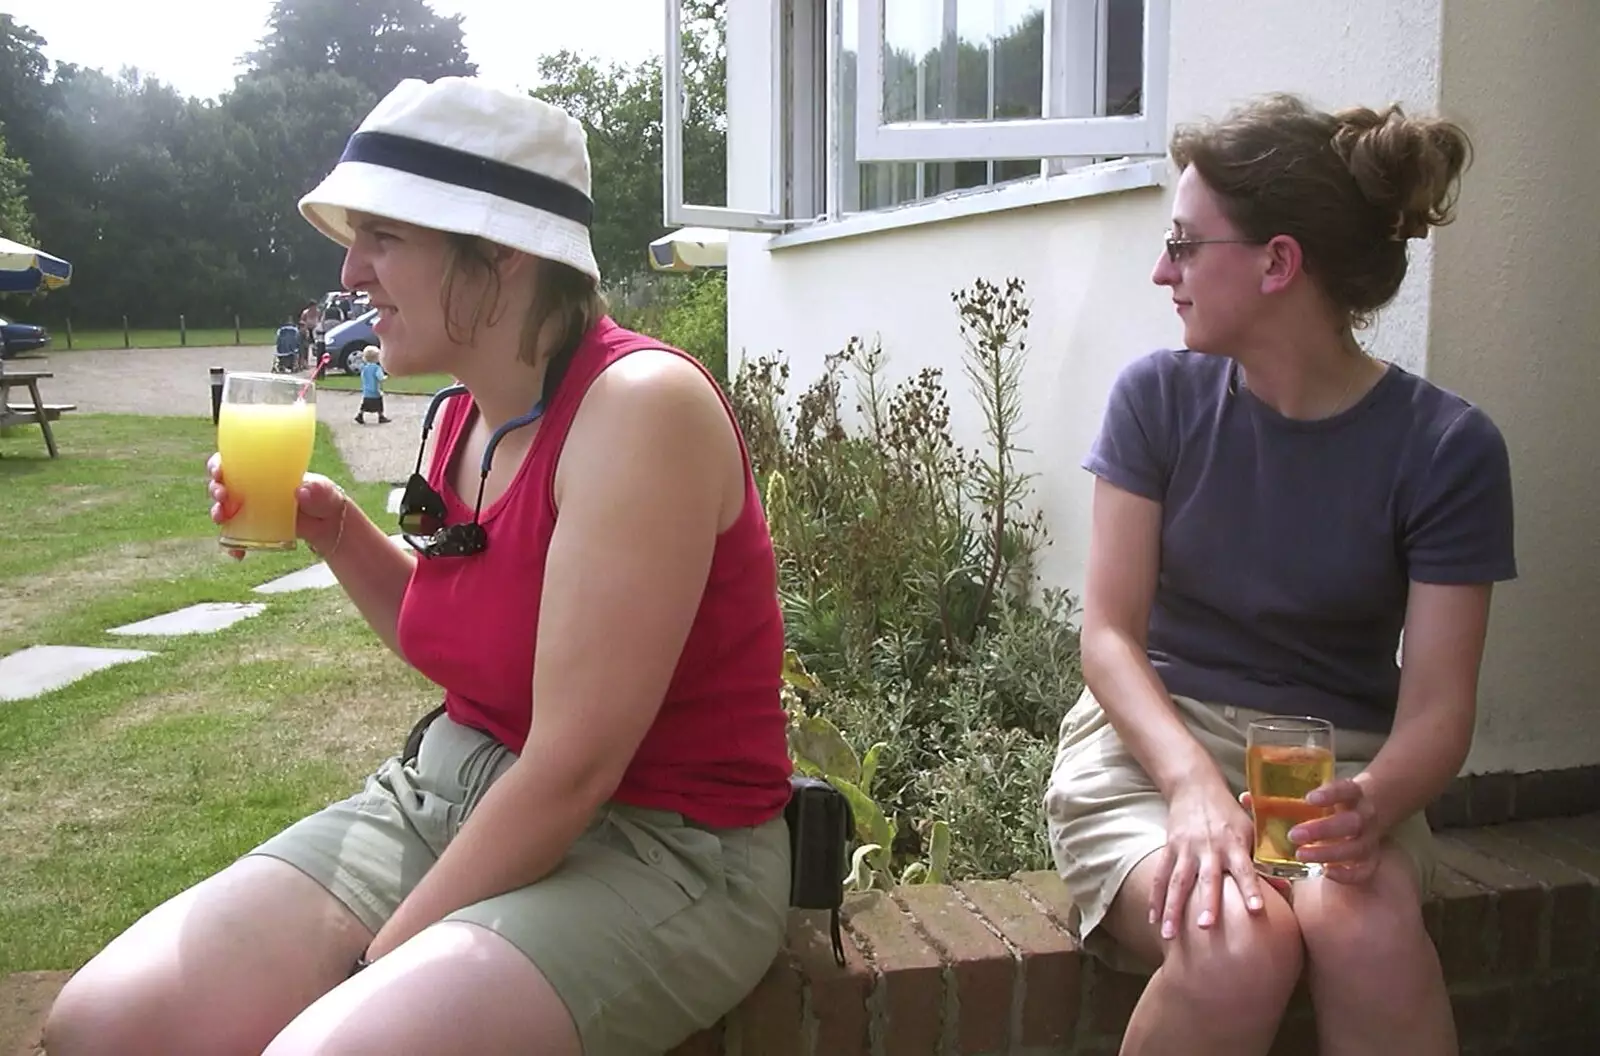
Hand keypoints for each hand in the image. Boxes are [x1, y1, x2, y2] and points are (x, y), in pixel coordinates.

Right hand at [207, 453, 348, 558]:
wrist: (326, 523)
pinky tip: (237, 553)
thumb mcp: (324, 490)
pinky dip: (232, 545)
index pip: (232, 460)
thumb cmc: (323, 497)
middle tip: (222, 496)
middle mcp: (251, 487)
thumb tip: (301, 491)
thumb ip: (318, 490)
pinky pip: (235, 536)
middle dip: (215, 489)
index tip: (219, 471)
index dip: (218, 464)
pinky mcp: (253, 528)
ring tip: (222, 519)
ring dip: (217, 513)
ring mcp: (249, 508)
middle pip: (221, 483)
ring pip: (223, 508)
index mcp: (263, 469)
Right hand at [1152, 782, 1267, 940]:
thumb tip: (1287, 889)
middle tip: (1205, 927)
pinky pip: (1160, 876)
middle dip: (1206, 903)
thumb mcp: (1251, 830)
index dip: (1251, 889)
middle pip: (1207, 878)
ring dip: (1172, 909)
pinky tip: (1152, 920)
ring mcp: (1186, 849)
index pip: (1245, 869)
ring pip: (1177, 882)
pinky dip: (1155, 898)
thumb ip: (1264, 861)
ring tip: (1169, 935)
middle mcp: (1209, 848)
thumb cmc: (1229, 814)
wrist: (1195, 787)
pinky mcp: (1169, 848)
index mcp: (1234, 844)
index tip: (1256, 911)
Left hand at [1290, 773, 1382, 884]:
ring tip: (1300, 855)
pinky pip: (1364, 870)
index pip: (1346, 789)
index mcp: (1352, 793)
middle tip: (1294, 834)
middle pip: (1350, 822)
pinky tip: (1326, 872)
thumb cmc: (1332, 803)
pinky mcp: (1371, 859)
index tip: (1309, 799)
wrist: (1366, 811)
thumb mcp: (1316, 794)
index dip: (1330, 794)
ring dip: (1328, 852)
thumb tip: (1246, 799)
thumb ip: (1283, 797)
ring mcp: (1370, 838)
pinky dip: (1347, 874)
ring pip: (1356, 847)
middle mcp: (1365, 815)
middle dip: (1322, 829)